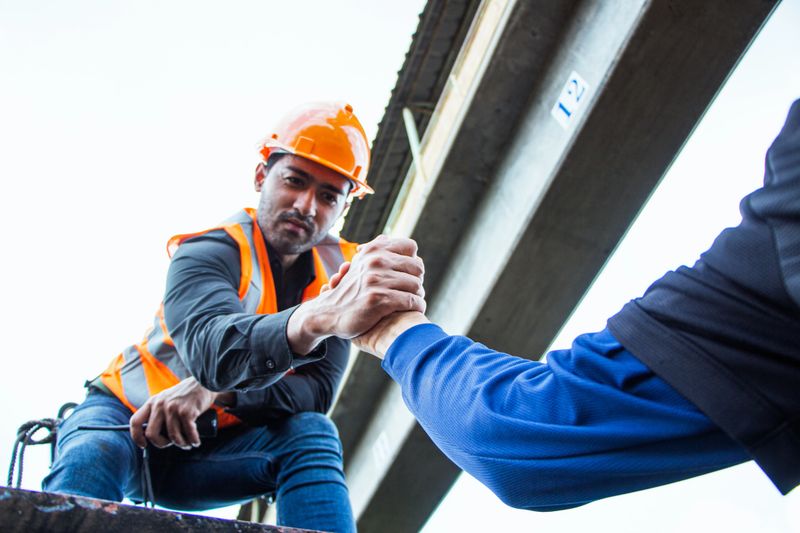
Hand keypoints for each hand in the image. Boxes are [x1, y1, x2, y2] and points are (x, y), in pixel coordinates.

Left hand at [129, 377, 219, 448]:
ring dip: (182, 444)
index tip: (144, 445)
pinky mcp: (186, 412)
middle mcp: (160, 405)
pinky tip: (196, 442)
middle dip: (161, 444)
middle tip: (171, 444)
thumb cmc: (186, 395)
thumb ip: (158, 412)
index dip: (136, 437)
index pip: (135, 421)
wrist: (204, 382)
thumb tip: (153, 436)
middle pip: (152, 434)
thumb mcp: (167, 399)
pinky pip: (188, 434)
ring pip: (172, 437)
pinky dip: (193, 441)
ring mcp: (173, 409)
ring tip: (188, 444)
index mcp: (152, 402)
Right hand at [287, 235, 425, 353]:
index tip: (409, 274)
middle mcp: (375, 262)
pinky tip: (414, 309)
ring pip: (416, 285)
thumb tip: (389, 238)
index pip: (410, 247)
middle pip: (417, 267)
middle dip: (418, 280)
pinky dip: (417, 306)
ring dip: (418, 296)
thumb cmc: (350, 290)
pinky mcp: (378, 300)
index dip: (413, 261)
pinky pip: (411, 301)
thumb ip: (375, 251)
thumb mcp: (359, 265)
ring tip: (414, 301)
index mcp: (373, 250)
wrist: (328, 313)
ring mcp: (376, 281)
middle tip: (413, 290)